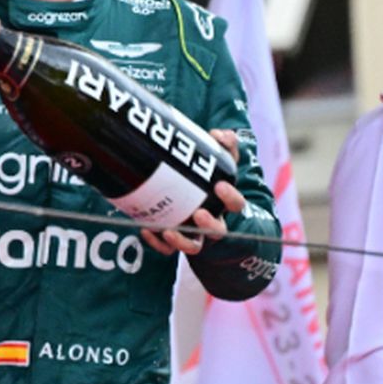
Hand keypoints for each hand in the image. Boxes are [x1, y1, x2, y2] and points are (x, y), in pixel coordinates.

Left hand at [140, 131, 244, 255]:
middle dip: (210, 225)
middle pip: (218, 231)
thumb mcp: (219, 157)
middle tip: (199, 213)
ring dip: (183, 242)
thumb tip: (217, 134)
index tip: (219, 186)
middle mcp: (211, 221)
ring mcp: (193, 233)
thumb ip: (224, 143)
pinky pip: (168, 249)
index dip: (231, 198)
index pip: (236, 205)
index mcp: (223, 202)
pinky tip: (146, 229)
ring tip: (169, 231)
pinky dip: (158, 242)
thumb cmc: (208, 174)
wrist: (192, 193)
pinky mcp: (175, 239)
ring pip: (193, 246)